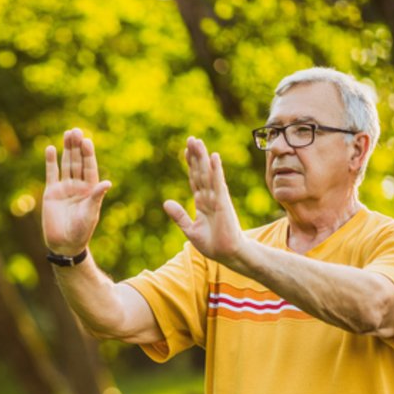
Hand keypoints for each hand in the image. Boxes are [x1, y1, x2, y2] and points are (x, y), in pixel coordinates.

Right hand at [42, 128, 111, 255]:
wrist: (64, 244)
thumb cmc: (81, 231)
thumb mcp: (90, 213)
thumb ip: (96, 197)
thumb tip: (107, 183)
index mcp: (90, 190)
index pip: (90, 167)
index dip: (88, 154)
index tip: (87, 141)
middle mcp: (78, 186)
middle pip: (78, 162)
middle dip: (77, 147)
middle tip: (76, 130)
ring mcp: (64, 188)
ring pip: (66, 164)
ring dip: (66, 149)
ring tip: (67, 133)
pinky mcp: (51, 192)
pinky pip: (51, 174)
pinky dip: (51, 162)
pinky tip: (51, 149)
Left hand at [163, 137, 245, 264]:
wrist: (228, 254)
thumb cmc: (213, 244)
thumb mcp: (190, 229)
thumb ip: (179, 216)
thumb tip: (166, 202)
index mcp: (202, 202)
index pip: (195, 179)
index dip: (190, 165)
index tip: (185, 151)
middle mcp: (210, 196)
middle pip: (200, 172)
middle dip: (195, 156)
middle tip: (191, 139)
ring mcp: (217, 198)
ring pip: (208, 173)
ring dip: (203, 157)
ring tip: (198, 142)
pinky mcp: (223, 202)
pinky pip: (218, 182)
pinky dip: (216, 170)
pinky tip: (213, 156)